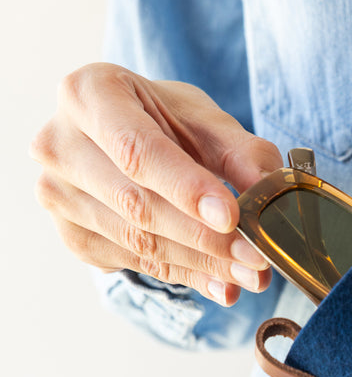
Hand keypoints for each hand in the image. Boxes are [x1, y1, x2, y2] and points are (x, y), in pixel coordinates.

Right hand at [31, 63, 282, 304]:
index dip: (185, 187)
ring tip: (253, 274)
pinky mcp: (72, 235)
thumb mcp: (205, 121)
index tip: (231, 216)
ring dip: (203, 264)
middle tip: (257, 256)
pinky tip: (224, 282)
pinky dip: (186, 276)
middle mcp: (59, 144)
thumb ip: (241, 152)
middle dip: (206, 238)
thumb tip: (269, 190)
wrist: (125, 133)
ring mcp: (58, 195)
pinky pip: (135, 264)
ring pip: (138, 242)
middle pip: (136, 204)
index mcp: (88, 94)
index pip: (136, 150)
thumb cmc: (163, 118)